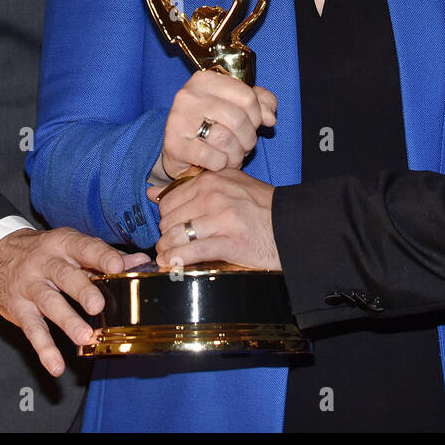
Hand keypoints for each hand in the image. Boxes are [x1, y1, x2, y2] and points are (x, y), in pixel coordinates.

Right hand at [0, 227, 147, 376]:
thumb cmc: (46, 252)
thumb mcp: (72, 247)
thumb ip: (105, 257)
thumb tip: (141, 261)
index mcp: (64, 244)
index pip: (85, 248)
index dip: (102, 256)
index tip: (118, 266)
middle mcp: (45, 263)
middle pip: (65, 276)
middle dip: (83, 290)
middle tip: (98, 306)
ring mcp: (30, 286)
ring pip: (49, 303)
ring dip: (67, 321)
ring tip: (85, 337)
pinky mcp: (18, 309)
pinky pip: (32, 330)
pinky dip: (44, 349)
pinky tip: (56, 365)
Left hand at [151, 168, 279, 270]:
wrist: (292, 227)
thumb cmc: (261, 208)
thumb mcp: (230, 185)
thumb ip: (193, 186)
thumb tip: (153, 193)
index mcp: (213, 179)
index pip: (170, 198)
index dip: (166, 217)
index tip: (172, 227)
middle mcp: (215, 194)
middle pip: (169, 218)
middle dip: (166, 235)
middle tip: (172, 244)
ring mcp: (222, 218)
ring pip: (176, 235)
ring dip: (167, 249)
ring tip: (169, 256)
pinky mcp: (229, 242)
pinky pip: (190, 252)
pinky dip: (176, 261)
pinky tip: (171, 265)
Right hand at [152, 71, 276, 184]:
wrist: (178, 148)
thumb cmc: (210, 123)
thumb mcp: (235, 106)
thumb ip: (259, 103)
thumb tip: (270, 117)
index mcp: (206, 80)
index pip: (248, 97)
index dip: (257, 116)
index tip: (254, 125)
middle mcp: (190, 95)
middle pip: (238, 119)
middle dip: (248, 139)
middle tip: (245, 146)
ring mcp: (179, 120)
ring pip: (226, 139)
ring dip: (236, 154)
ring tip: (233, 156)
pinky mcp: (175, 145)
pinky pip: (213, 158)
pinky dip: (221, 164)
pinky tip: (218, 163)